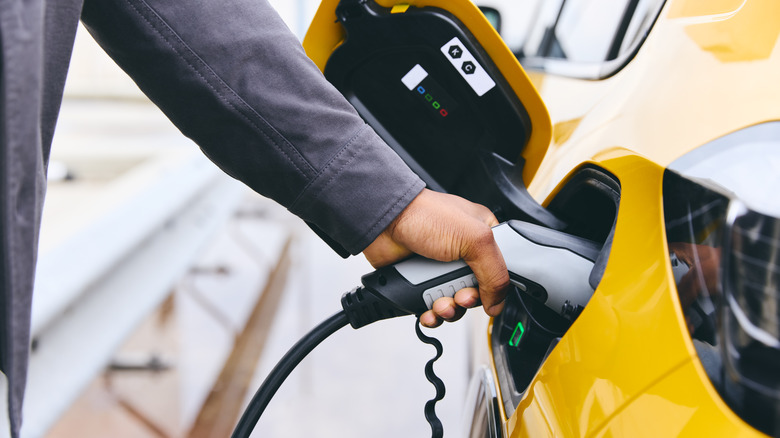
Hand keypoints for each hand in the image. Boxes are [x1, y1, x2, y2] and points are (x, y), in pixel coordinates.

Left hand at [363, 189, 509, 326]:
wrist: (384, 222)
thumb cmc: (425, 215)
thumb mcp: (474, 238)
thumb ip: (495, 272)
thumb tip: (497, 304)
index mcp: (483, 237)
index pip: (502, 271)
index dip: (496, 286)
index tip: (487, 291)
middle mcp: (464, 254)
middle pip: (478, 292)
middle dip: (468, 300)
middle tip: (461, 295)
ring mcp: (442, 270)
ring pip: (456, 305)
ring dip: (449, 310)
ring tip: (441, 303)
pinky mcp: (422, 283)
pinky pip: (433, 309)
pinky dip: (432, 314)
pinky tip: (429, 310)